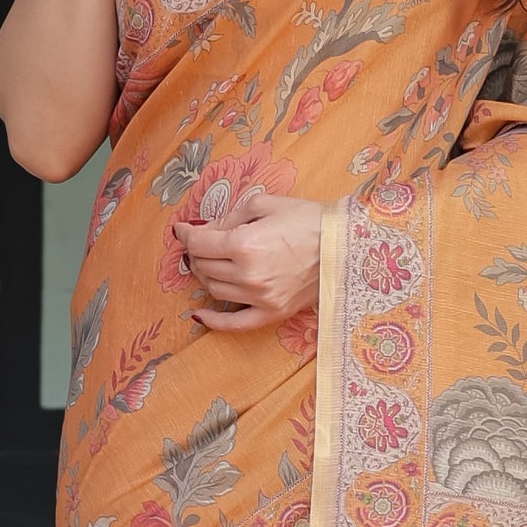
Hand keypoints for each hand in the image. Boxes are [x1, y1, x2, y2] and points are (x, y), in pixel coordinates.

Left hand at [177, 188, 323, 332]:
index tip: (182, 229)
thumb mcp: (265, 204)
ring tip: (209, 263)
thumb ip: (230, 217)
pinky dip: (213, 321)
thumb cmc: (308, 220)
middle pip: (203, 266)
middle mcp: (247, 274)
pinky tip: (198, 315)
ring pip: (213, 290)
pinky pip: (234, 323)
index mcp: (244, 244)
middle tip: (200, 243)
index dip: (186, 234)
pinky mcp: (272, 312)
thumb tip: (206, 230)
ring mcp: (259, 297)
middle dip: (196, 253)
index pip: (199, 243)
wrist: (345, 245)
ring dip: (205, 275)